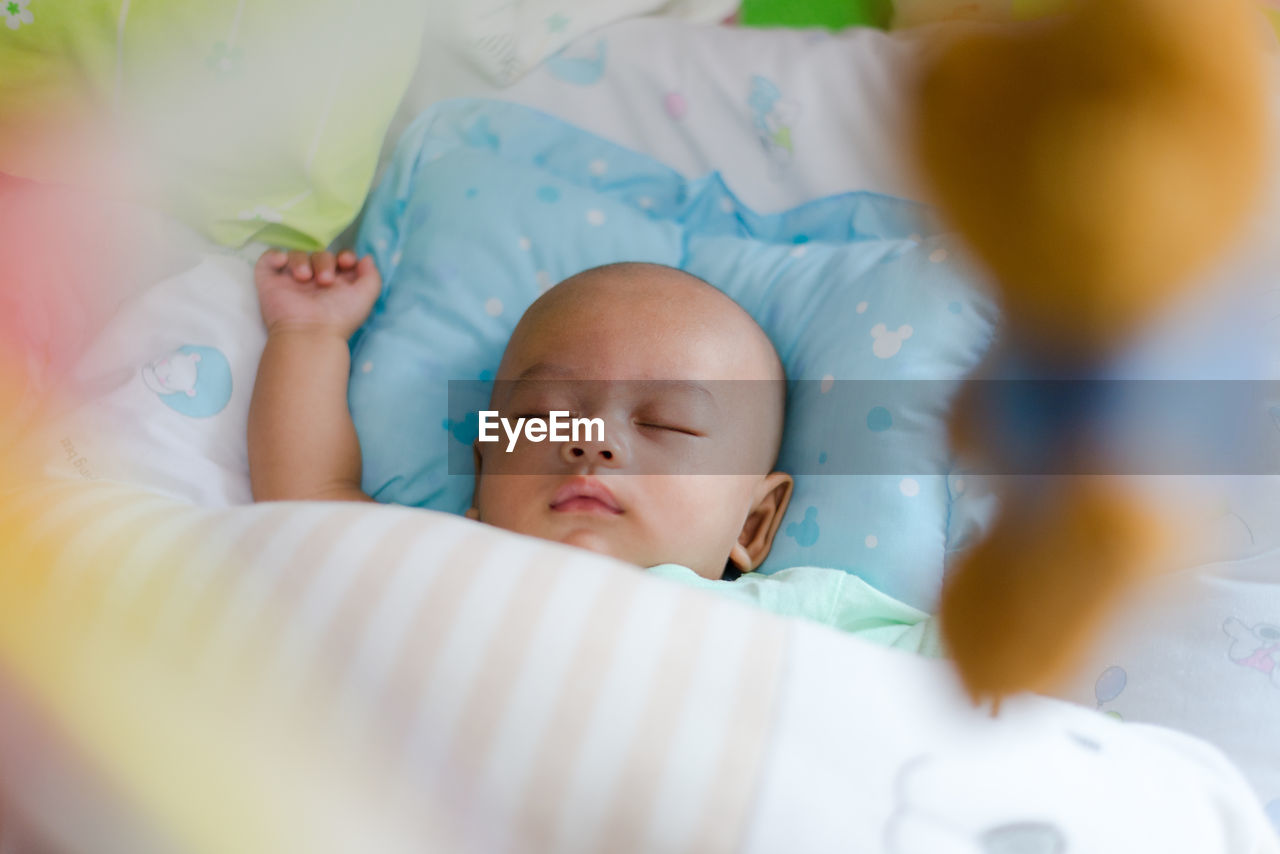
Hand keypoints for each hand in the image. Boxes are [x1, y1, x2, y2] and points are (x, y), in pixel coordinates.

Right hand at [254, 249, 381, 338]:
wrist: (309, 332)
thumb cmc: (339, 317)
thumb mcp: (366, 296)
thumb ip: (372, 275)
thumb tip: (366, 258)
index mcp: (337, 285)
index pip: (340, 260)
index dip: (344, 256)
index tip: (345, 262)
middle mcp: (314, 282)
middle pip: (320, 255)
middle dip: (325, 262)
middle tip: (324, 281)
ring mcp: (291, 281)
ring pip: (297, 255)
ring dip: (301, 261)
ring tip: (304, 278)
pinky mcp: (270, 282)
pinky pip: (268, 259)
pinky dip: (274, 256)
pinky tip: (282, 263)